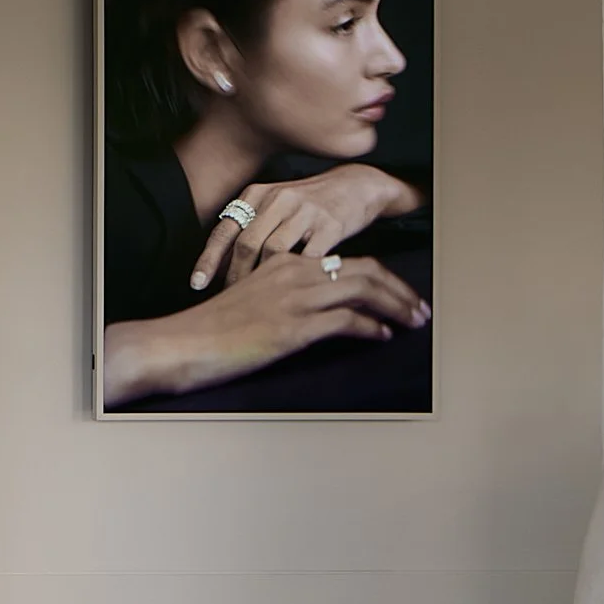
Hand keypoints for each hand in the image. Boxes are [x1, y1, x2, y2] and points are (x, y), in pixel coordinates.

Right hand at [103, 250, 431, 406]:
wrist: (183, 343)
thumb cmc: (213, 329)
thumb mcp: (253, 299)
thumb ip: (286, 295)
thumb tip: (320, 312)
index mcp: (284, 262)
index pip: (347, 261)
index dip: (381, 277)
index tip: (399, 295)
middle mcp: (294, 273)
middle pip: (365, 270)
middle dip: (400, 289)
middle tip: (420, 308)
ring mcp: (295, 299)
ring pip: (363, 290)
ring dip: (396, 306)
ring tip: (413, 321)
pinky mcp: (294, 327)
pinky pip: (347, 321)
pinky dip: (371, 328)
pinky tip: (381, 337)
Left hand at [189, 164, 421, 291]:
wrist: (357, 186)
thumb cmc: (308, 204)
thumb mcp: (274, 204)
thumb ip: (249, 227)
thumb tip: (219, 264)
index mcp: (257, 194)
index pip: (225, 230)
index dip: (208, 259)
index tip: (196, 285)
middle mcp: (277, 199)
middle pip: (246, 243)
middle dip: (234, 276)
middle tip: (231, 299)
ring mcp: (305, 210)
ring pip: (274, 251)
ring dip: (264, 280)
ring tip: (260, 301)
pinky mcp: (332, 224)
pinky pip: (309, 257)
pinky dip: (299, 277)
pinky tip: (294, 293)